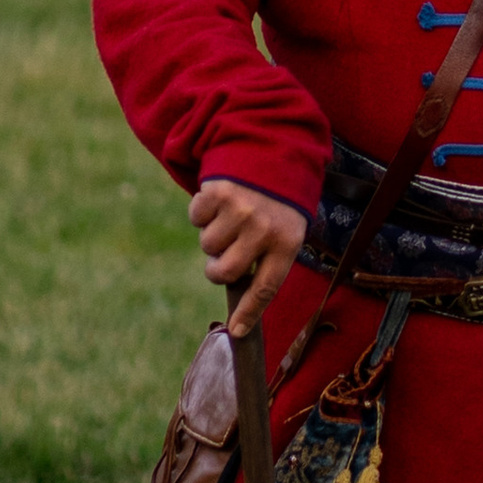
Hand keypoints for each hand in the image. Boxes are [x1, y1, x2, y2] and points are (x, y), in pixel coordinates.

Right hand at [188, 179, 305, 333]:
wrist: (271, 151)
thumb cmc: (277, 204)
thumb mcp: (286, 230)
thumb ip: (267, 261)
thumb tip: (240, 309)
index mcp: (286, 242)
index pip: (266, 287)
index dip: (249, 312)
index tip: (237, 332)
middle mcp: (264, 229)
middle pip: (226, 272)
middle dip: (218, 270)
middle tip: (223, 256)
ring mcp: (240, 210)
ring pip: (207, 246)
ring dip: (213, 236)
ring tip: (230, 217)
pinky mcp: (218, 192)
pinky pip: (196, 218)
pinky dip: (202, 212)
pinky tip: (220, 201)